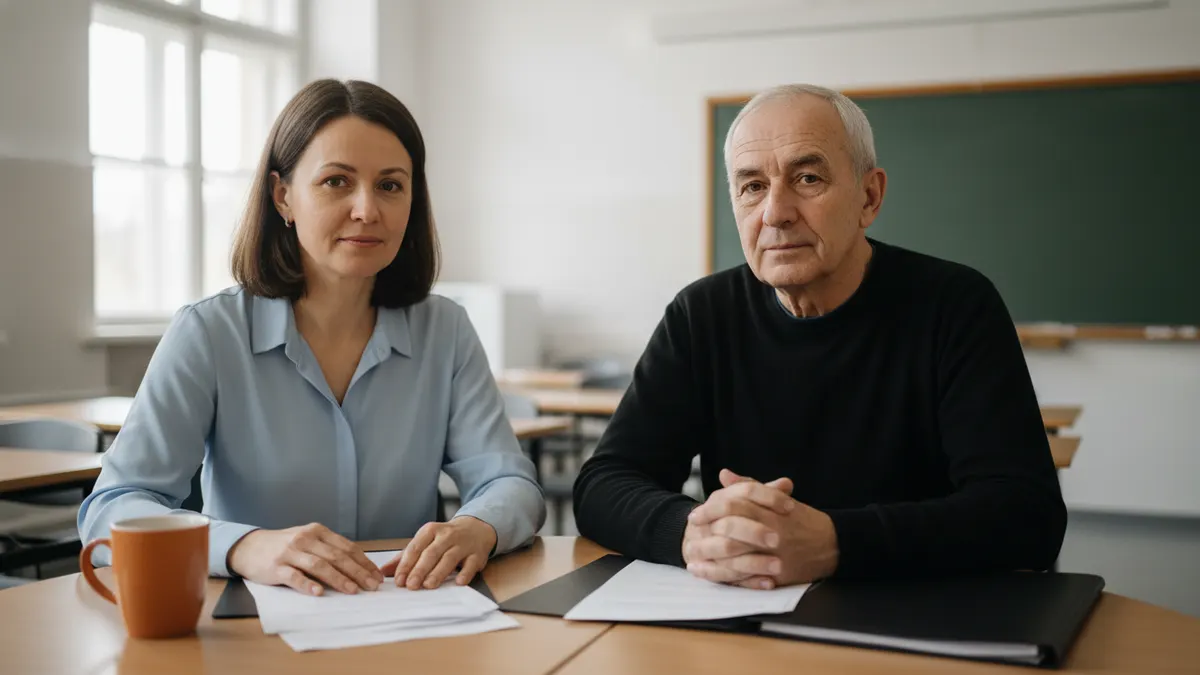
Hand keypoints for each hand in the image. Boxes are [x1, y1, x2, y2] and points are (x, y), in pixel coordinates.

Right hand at [227, 523, 383, 595]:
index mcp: (318, 531)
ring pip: (319, 566)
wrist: (249, 547)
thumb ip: (328, 549)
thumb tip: (357, 566)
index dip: (363, 562)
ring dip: (338, 579)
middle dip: (357, 572)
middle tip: (372, 586)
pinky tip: (318, 593)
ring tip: (353, 590)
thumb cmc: (284, 546)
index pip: (346, 547)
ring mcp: (290, 552)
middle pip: (337, 557)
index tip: (377, 575)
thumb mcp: (308, 540)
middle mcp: (306, 539)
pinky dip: (307, 585)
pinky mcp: (276, 567)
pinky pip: (294, 576)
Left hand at [380, 516, 496, 589]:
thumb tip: (383, 572)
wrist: (476, 528)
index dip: (406, 565)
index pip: (415, 548)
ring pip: (449, 558)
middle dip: (420, 570)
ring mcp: (463, 544)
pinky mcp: (477, 554)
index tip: (398, 580)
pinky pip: (471, 564)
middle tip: (411, 585)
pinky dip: (465, 573)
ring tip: (429, 585)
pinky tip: (458, 582)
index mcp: (430, 531)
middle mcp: (446, 535)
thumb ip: (405, 557)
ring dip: (438, 572)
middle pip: (431, 553)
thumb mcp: (425, 542)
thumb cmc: (445, 538)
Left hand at [686, 469, 839, 587]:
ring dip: (709, 556)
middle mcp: (772, 532)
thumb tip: (724, 475)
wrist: (832, 545)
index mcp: (771, 510)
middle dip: (706, 532)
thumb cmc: (801, 520)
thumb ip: (749, 487)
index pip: (734, 505)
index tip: (696, 514)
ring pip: (736, 556)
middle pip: (731, 529)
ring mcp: (774, 555)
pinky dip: (724, 576)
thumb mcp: (778, 499)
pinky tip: (708, 573)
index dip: (711, 509)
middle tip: (691, 533)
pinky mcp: (777, 576)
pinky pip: (745, 577)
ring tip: (691, 555)